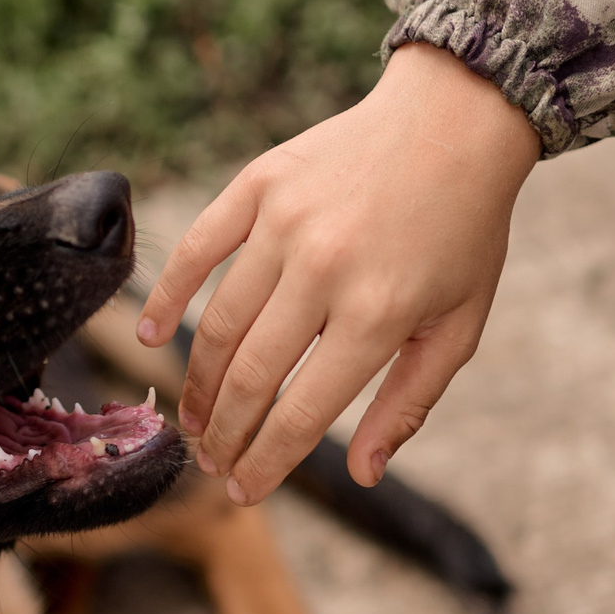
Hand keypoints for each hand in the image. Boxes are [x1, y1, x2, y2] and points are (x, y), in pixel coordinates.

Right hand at [135, 42, 538, 504]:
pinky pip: (199, 249)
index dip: (267, 463)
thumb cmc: (462, 232)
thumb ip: (407, 403)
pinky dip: (167, 295)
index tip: (244, 492)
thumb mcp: (459, 325)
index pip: (304, 412)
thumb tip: (361, 474)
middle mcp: (326, 269)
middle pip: (252, 375)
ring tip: (194, 418)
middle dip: (225, 433)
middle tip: (210, 461)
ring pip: (219, 323)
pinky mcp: (259, 185)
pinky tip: (152, 335)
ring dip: (199, 382)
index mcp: (380, 313)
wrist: (453, 121)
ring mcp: (286, 223)